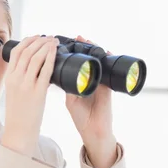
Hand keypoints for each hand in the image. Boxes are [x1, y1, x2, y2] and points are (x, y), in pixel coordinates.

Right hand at [1, 35, 59, 156]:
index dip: (28, 41)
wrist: (19, 131)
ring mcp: (26, 85)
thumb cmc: (19, 114)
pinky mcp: (37, 92)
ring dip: (46, 46)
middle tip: (49, 37)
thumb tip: (35, 67)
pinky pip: (45, 70)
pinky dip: (51, 58)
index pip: (16, 52)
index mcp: (9, 78)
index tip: (37, 37)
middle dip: (40, 40)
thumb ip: (21, 79)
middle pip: (27, 51)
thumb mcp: (14, 92)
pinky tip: (56, 52)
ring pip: (36, 57)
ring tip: (54, 42)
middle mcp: (15, 79)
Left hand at [65, 35, 116, 167]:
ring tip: (89, 40)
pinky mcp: (108, 87)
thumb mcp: (72, 101)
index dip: (73, 53)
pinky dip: (107, 60)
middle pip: (89, 59)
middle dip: (85, 46)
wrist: (95, 131)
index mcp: (80, 82)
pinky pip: (108, 70)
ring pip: (99, 62)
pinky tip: (106, 51)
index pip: (77, 64)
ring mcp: (101, 82)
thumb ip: (68, 88)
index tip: (66, 44)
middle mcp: (91, 80)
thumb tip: (59, 75)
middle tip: (79, 36)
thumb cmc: (82, 118)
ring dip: (95, 49)